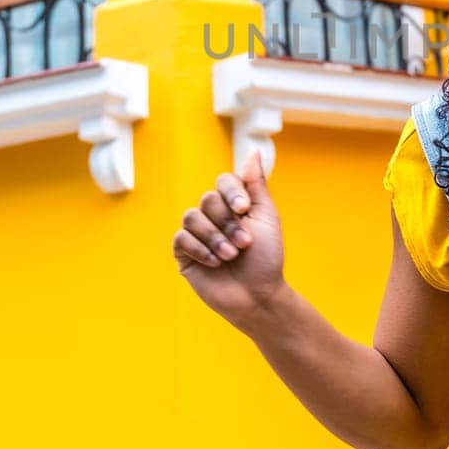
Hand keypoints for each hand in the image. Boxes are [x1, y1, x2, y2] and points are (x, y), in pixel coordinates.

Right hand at [172, 150, 286, 325]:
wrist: (258, 295)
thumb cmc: (266, 258)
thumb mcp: (266, 218)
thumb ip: (256, 186)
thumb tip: (255, 152)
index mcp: (233, 204)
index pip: (223, 182)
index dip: (232, 192)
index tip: (245, 209)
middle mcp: (213, 215)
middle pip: (208, 200)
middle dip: (228, 223)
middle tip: (244, 244)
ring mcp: (197, 234)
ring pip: (192, 217)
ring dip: (215, 238)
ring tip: (231, 256)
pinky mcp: (184, 253)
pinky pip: (181, 238)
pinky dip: (201, 249)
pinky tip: (216, 262)